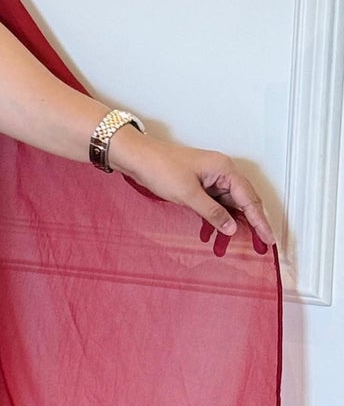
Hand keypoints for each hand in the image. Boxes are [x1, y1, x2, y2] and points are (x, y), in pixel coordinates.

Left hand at [107, 127, 276, 255]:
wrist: (138, 158)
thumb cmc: (160, 167)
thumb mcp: (188, 195)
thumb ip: (213, 213)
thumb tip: (232, 227)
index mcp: (225, 169)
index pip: (250, 199)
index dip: (260, 221)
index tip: (267, 238)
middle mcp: (222, 172)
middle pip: (244, 202)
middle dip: (251, 225)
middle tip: (259, 245)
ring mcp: (211, 178)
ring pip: (228, 206)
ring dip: (228, 226)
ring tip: (226, 247)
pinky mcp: (200, 185)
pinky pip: (214, 205)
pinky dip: (214, 220)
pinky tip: (210, 235)